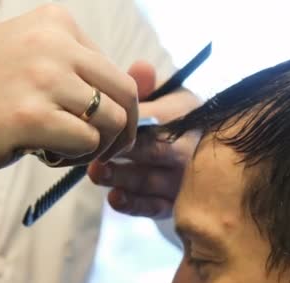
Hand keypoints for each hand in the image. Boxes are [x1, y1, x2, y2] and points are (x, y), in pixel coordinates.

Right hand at [0, 4, 137, 175]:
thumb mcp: (28, 59)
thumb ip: (77, 68)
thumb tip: (140, 85)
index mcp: (56, 23)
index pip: (117, 71)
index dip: (116, 108)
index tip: (95, 126)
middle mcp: (54, 42)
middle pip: (126, 94)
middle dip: (124, 131)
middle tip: (103, 149)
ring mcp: (43, 77)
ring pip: (114, 121)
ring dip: (97, 147)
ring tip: (63, 151)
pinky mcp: (31, 116)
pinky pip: (88, 143)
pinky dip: (76, 158)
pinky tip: (45, 155)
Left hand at [88, 61, 200, 217]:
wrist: (188, 158)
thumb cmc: (164, 120)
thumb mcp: (158, 97)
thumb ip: (145, 85)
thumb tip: (141, 68)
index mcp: (189, 113)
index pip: (164, 116)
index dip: (134, 121)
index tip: (105, 119)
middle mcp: (193, 147)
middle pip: (159, 150)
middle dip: (126, 151)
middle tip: (96, 150)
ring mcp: (185, 179)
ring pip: (152, 180)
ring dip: (121, 177)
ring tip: (96, 172)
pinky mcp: (174, 205)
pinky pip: (154, 208)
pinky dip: (133, 204)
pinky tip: (114, 198)